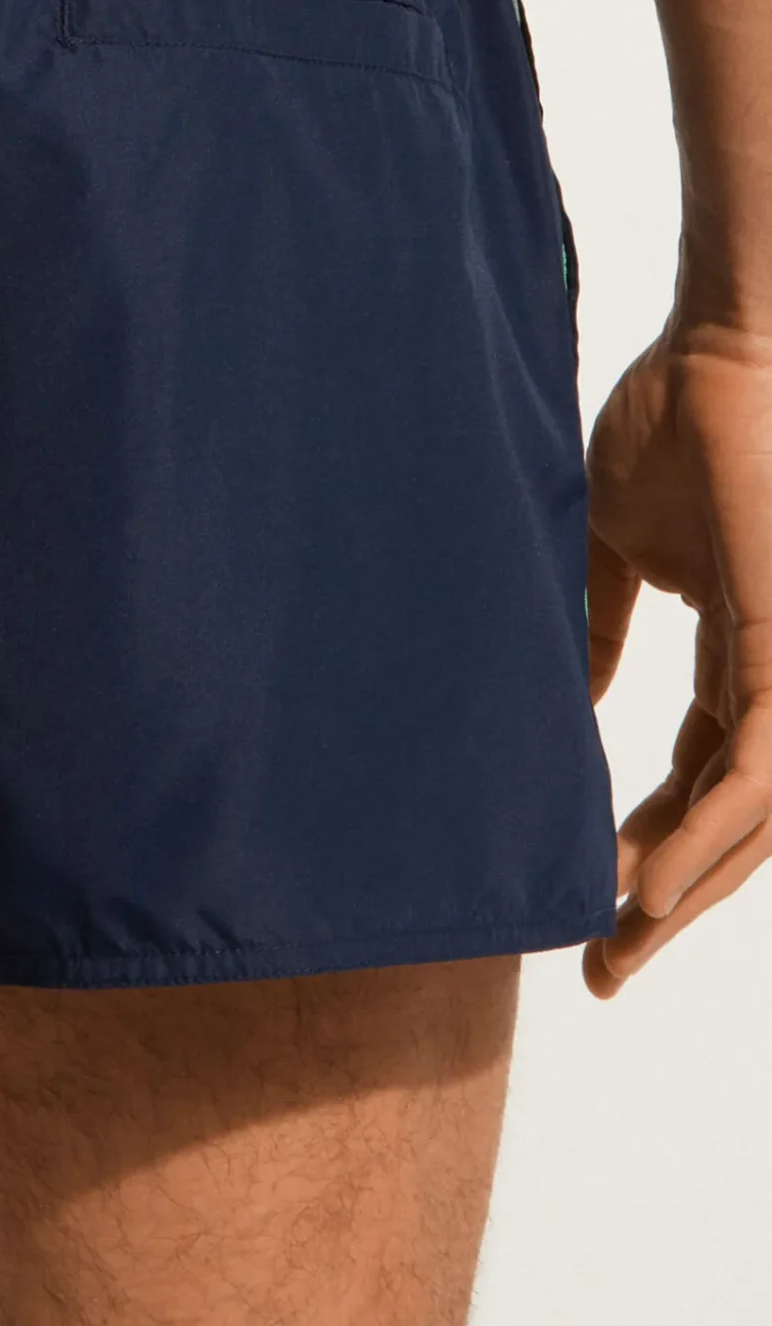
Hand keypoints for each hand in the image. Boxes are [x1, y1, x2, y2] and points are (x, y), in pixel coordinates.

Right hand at [582, 319, 771, 995]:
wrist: (714, 356)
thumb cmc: (667, 424)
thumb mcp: (611, 545)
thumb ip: (600, 624)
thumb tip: (573, 700)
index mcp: (734, 650)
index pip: (699, 775)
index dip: (650, 843)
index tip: (591, 903)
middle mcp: (771, 677)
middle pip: (733, 822)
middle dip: (669, 901)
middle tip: (602, 969)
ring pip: (754, 819)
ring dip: (686, 892)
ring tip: (619, 946)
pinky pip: (752, 769)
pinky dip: (705, 834)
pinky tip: (652, 883)